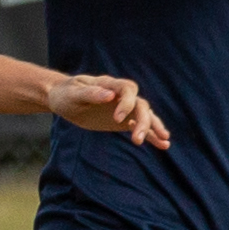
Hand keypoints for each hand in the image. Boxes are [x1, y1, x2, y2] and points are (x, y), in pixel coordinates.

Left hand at [46, 75, 170, 148]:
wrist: (63, 99)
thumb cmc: (67, 94)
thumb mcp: (74, 94)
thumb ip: (91, 94)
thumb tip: (109, 95)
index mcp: (110, 84)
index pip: (128, 89)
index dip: (126, 103)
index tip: (117, 119)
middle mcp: (121, 95)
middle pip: (140, 105)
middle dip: (142, 122)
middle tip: (136, 140)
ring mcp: (124, 108)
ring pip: (145, 115)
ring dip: (153, 128)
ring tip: (165, 141)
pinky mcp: (123, 121)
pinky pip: (140, 126)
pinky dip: (152, 135)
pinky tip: (163, 145)